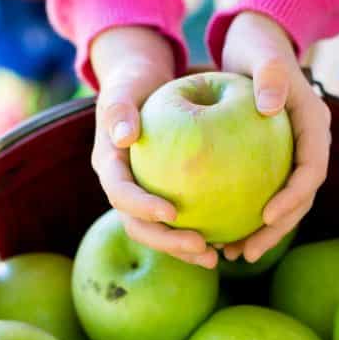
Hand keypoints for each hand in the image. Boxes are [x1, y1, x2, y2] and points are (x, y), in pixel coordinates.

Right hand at [90, 27, 216, 267]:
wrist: (142, 86)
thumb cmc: (135, 82)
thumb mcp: (125, 86)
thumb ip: (120, 108)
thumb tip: (124, 136)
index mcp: (109, 166)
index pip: (119, 194)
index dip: (142, 207)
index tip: (172, 212)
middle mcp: (123, 188)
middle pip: (138, 226)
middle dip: (167, 242)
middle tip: (202, 247)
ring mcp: (143, 195)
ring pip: (159, 232)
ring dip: (184, 249)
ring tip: (215, 257)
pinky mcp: (164, 196)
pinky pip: (181, 220)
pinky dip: (201, 232)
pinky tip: (229, 240)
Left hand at [220, 11, 330, 262]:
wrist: (258, 41)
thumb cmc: (257, 45)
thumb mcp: (262, 54)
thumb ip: (271, 75)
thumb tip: (271, 104)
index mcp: (315, 124)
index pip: (312, 169)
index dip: (294, 197)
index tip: (266, 217)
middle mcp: (308, 144)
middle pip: (300, 198)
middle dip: (276, 230)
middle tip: (246, 253)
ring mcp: (292, 154)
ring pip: (282, 202)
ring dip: (261, 232)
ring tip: (232, 255)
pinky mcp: (273, 160)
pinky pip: (261, 194)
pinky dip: (243, 216)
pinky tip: (217, 235)